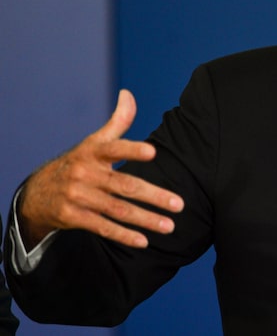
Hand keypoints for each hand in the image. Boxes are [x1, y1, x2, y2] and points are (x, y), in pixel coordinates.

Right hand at [18, 90, 183, 248]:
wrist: (38, 191)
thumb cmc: (79, 162)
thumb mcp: (94, 141)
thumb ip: (117, 121)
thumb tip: (128, 94)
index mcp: (93, 151)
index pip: (115, 149)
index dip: (132, 150)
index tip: (153, 153)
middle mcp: (85, 173)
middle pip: (125, 186)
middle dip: (154, 196)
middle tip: (179, 204)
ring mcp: (78, 196)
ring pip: (117, 209)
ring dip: (145, 219)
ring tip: (170, 225)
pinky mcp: (73, 217)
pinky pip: (102, 227)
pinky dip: (123, 235)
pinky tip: (144, 241)